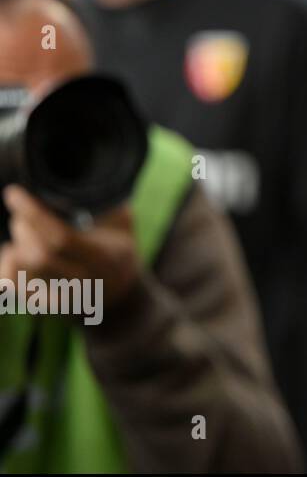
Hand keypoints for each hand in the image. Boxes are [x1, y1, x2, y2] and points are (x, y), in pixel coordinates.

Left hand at [0, 184, 140, 311]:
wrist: (120, 300)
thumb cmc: (120, 253)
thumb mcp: (124, 226)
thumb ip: (109, 202)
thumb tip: (88, 170)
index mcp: (104, 258)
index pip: (61, 238)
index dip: (33, 214)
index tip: (14, 193)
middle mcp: (82, 281)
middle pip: (37, 254)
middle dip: (22, 226)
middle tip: (23, 211)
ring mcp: (61, 297)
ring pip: (21, 269)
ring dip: (15, 243)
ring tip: (24, 230)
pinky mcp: (43, 305)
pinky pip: (11, 283)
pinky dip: (8, 262)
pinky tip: (16, 251)